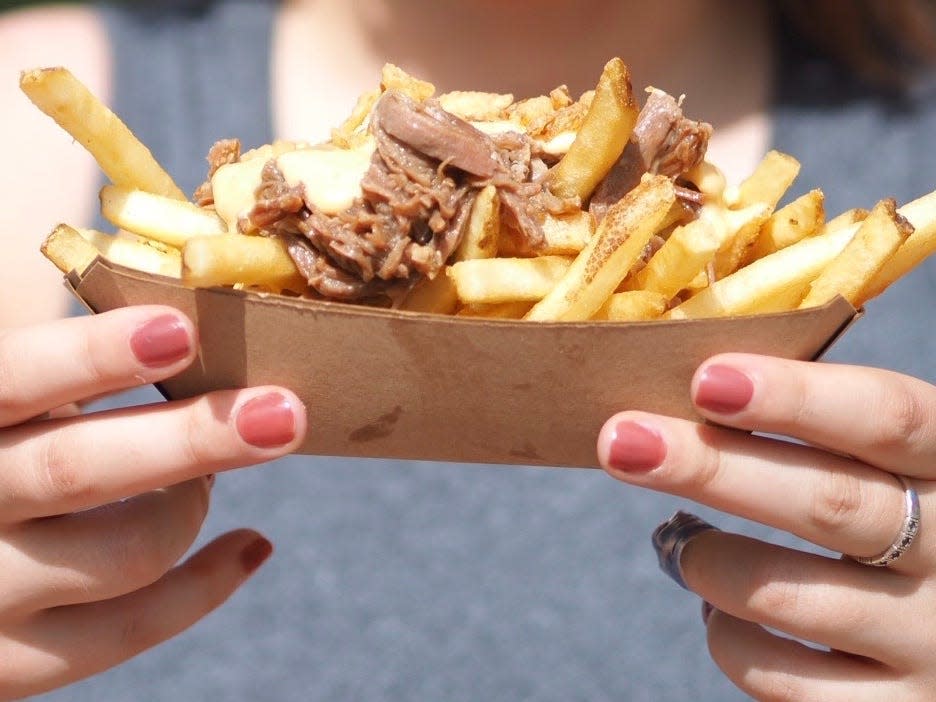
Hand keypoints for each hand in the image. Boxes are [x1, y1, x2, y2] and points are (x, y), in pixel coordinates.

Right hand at [0, 306, 305, 699]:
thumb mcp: (5, 396)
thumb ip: (50, 371)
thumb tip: (182, 322)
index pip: (9, 382)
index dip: (90, 357)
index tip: (180, 329)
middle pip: (76, 473)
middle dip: (190, 438)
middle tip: (285, 411)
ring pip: (123, 555)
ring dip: (195, 501)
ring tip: (225, 462)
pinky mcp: (11, 666)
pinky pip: (126, 632)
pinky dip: (204, 587)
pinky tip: (251, 544)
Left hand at [597, 353, 935, 700]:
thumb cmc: (902, 531)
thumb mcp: (894, 472)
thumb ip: (829, 437)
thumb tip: (695, 397)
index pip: (890, 419)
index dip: (796, 397)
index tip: (706, 379)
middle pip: (827, 503)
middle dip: (710, 467)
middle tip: (620, 440)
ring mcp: (930, 644)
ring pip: (783, 594)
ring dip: (704, 558)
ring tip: (677, 540)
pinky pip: (776, 677)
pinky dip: (725, 634)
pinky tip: (719, 608)